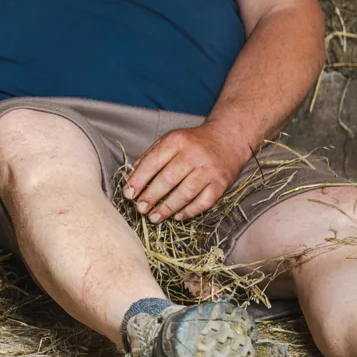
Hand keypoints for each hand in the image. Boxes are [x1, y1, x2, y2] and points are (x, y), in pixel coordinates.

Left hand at [124, 123, 253, 222]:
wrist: (228, 139)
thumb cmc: (193, 142)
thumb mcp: (170, 140)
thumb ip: (150, 156)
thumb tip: (131, 177)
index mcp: (177, 141)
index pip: (153, 162)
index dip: (138, 180)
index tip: (128, 194)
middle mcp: (194, 155)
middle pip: (168, 180)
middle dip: (151, 197)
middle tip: (140, 209)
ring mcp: (209, 170)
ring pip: (185, 193)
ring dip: (167, 208)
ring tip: (154, 217)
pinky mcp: (221, 184)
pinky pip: (203, 202)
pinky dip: (189, 212)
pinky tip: (177, 216)